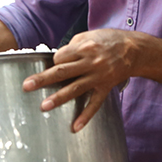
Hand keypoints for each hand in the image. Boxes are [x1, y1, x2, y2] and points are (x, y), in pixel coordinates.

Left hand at [21, 29, 138, 132]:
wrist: (134, 49)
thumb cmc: (109, 40)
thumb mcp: (89, 35)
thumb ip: (73, 46)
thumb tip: (58, 58)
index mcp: (83, 47)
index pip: (60, 57)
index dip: (53, 63)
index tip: (52, 66)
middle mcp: (89, 62)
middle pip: (62, 71)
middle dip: (43, 79)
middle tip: (26, 86)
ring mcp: (98, 76)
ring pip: (75, 88)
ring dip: (59, 98)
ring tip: (44, 106)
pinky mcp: (106, 87)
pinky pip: (94, 103)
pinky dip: (85, 116)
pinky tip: (75, 127)